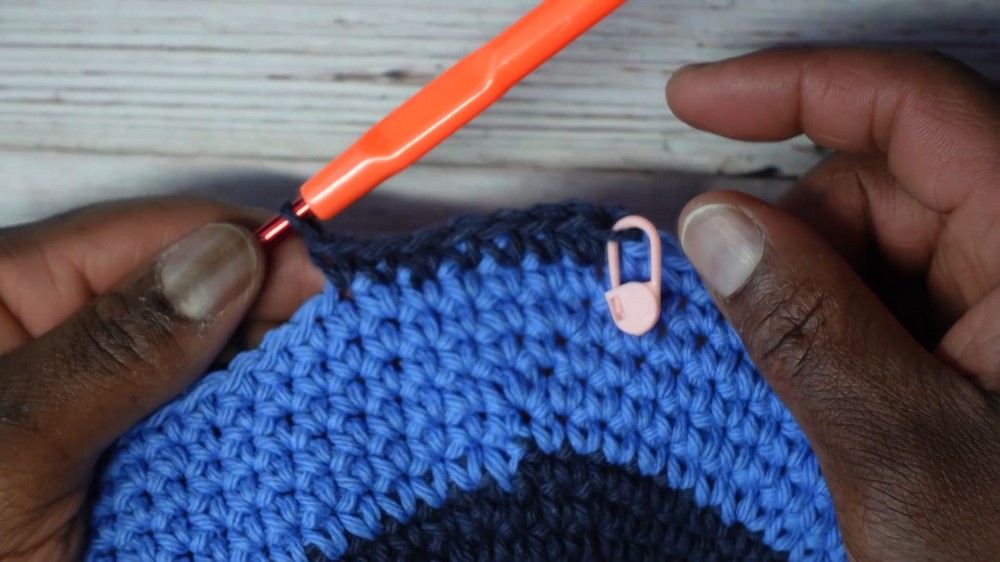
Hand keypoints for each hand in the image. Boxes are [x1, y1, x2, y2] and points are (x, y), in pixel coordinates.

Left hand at [0, 198, 323, 559]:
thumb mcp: (11, 446)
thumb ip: (117, 348)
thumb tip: (231, 256)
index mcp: (12, 294)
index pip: (158, 238)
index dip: (253, 251)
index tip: (334, 295)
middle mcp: (65, 335)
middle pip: (199, 298)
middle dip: (274, 326)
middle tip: (351, 368)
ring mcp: (105, 404)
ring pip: (214, 372)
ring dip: (270, 393)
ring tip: (337, 414)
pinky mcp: (130, 464)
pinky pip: (206, 436)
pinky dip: (249, 445)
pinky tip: (294, 455)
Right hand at [669, 47, 999, 559]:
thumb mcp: (903, 451)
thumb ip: (805, 325)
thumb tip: (717, 224)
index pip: (914, 108)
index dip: (794, 88)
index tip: (697, 100)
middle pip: (889, 180)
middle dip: (797, 231)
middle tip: (745, 308)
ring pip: (886, 241)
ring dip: (818, 291)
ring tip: (820, 388)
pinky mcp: (997, 341)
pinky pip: (901, 292)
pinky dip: (845, 323)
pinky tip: (840, 388)